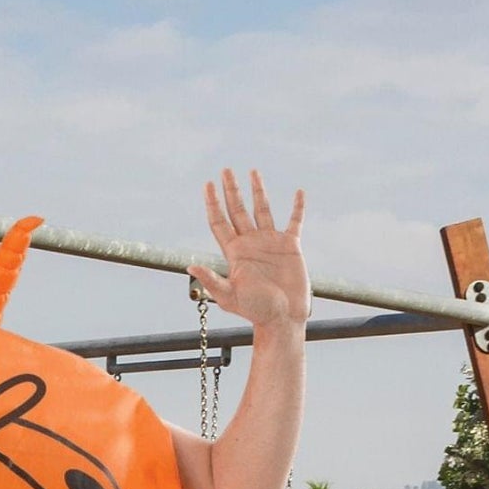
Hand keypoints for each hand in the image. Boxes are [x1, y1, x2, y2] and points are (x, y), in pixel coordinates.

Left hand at [189, 169, 307, 330]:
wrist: (283, 318)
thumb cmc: (255, 310)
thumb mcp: (229, 295)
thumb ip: (211, 280)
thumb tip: (190, 267)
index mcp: (235, 253)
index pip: (220, 222)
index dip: (213, 203)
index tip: (208, 184)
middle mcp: (251, 244)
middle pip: (237, 210)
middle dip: (231, 190)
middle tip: (225, 170)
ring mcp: (270, 243)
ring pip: (262, 210)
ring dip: (257, 191)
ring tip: (252, 171)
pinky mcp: (290, 246)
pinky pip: (295, 221)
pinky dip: (297, 207)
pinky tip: (298, 192)